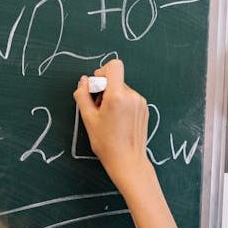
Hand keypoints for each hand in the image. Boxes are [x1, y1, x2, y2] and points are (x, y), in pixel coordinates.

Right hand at [73, 59, 150, 186]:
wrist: (128, 161)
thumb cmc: (107, 143)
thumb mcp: (88, 119)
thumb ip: (83, 96)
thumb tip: (83, 81)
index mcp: (117, 96)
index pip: (114, 66)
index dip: (102, 72)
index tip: (96, 87)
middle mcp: (132, 96)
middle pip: (116, 80)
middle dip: (105, 90)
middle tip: (98, 109)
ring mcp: (140, 102)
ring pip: (123, 90)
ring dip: (113, 98)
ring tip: (108, 117)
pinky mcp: (144, 109)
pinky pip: (130, 99)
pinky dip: (122, 104)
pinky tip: (118, 121)